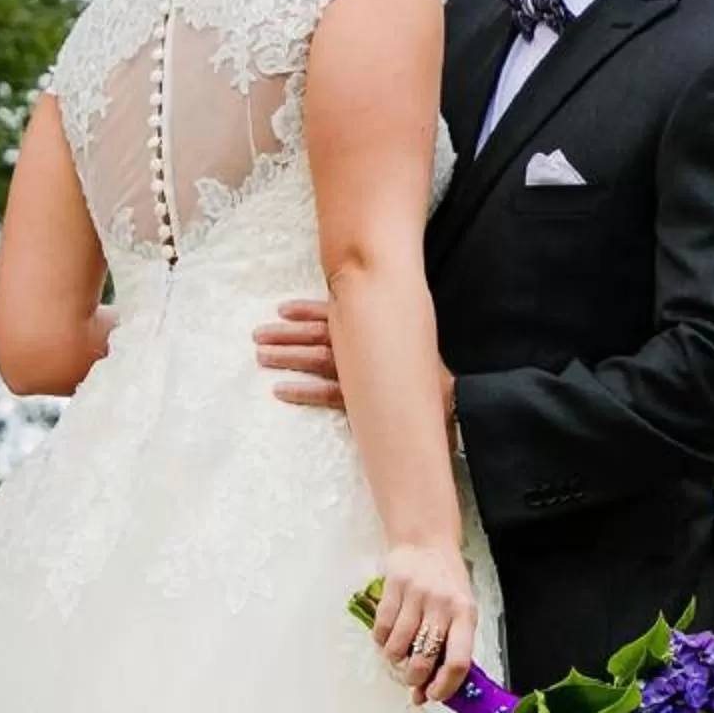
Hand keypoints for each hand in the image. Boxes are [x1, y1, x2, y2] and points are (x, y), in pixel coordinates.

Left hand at [253, 300, 455, 437]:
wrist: (456, 403)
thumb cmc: (429, 372)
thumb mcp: (409, 341)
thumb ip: (384, 328)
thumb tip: (359, 307)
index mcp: (377, 331)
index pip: (338, 317)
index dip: (308, 312)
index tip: (282, 310)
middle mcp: (369, 350)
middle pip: (321, 337)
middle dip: (287, 335)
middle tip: (257, 335)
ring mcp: (364, 377)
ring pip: (320, 362)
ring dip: (289, 357)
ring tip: (261, 355)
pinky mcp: (364, 404)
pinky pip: (330, 397)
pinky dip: (304, 393)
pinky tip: (280, 390)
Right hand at [373, 541, 477, 705]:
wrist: (427, 542)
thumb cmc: (446, 584)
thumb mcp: (460, 611)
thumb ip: (449, 649)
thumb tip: (427, 693)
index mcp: (466, 614)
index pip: (459, 661)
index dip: (444, 687)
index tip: (432, 696)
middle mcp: (443, 605)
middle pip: (424, 659)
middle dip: (413, 678)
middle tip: (411, 676)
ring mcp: (417, 595)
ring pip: (397, 648)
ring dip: (394, 659)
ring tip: (399, 651)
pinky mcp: (394, 587)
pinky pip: (381, 630)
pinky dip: (381, 640)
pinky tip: (389, 633)